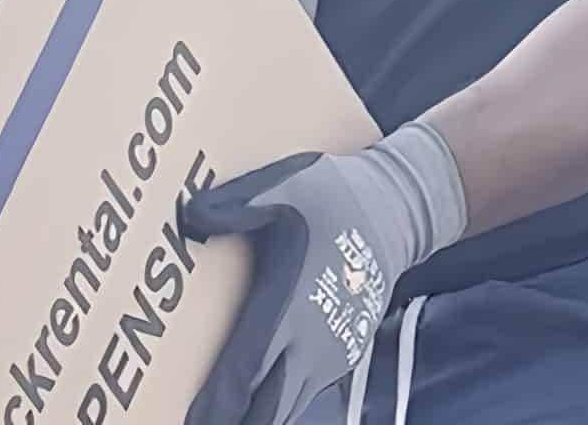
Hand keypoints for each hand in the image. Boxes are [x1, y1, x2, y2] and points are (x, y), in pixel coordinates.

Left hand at [179, 124, 464, 424]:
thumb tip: (190, 218)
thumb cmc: (335, 197)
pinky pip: (304, 396)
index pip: (245, 371)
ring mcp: (331, 355)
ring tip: (224, 418)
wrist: (397, 209)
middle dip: (233, 420)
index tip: (190, 418)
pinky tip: (258, 406)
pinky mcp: (343, 355)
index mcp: (289, 307)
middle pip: (267, 408)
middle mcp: (311, 343)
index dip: (216, 402)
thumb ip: (236, 204)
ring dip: (257, 416)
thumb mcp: (285, 185)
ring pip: (287, 408)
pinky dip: (279, 406)